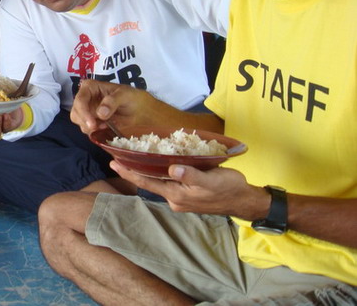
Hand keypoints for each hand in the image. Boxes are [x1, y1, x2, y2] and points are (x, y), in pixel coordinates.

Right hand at [71, 80, 147, 134]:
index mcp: (90, 87)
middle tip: (99, 127)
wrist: (138, 109)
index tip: (92, 124)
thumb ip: (112, 101)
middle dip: (85, 122)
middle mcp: (85, 98)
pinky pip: (86, 129)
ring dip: (90, 127)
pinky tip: (106, 128)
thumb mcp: (124, 95)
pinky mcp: (91, 121)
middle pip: (76, 113)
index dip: (83, 113)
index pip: (80, 100)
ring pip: (79, 122)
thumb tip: (100, 113)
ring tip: (106, 125)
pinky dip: (94, 131)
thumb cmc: (131, 97)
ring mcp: (87, 111)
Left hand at [111, 161, 265, 219]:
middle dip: (133, 170)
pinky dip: (158, 173)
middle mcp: (175, 199)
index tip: (113, 163)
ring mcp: (180, 198)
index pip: (147, 182)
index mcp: (177, 195)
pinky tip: (155, 165)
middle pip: (149, 182)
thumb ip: (191, 175)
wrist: (244, 200)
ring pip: (158, 182)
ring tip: (131, 158)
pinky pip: (168, 183)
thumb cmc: (229, 188)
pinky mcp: (187, 195)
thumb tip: (172, 168)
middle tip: (116, 157)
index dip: (129, 172)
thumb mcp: (211, 180)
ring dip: (145, 171)